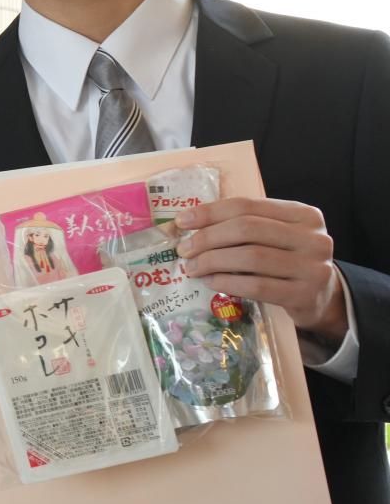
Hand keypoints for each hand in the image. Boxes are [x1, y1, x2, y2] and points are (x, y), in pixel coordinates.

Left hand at [176, 197, 347, 342]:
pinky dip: (227, 283)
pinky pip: (257, 287)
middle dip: (208, 238)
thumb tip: (190, 224)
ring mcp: (313, 268)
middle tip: (184, 249)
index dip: (210, 212)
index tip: (182, 221)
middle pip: (247, 229)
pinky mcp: (305, 295)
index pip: (248, 206)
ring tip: (192, 267)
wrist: (322, 297)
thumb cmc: (288, 259)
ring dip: (213, 261)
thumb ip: (245, 225)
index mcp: (303, 214)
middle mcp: (314, 238)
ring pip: (251, 258)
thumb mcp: (275, 235)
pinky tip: (210, 282)